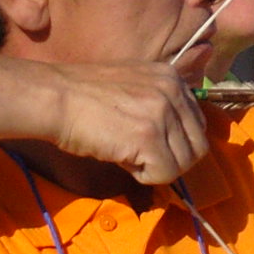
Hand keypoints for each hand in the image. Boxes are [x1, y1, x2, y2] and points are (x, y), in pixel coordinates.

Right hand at [47, 62, 209, 185]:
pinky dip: (145, 176)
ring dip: (157, 167)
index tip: (148, 142)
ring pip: (184, 163)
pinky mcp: (149, 136)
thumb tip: (175, 141)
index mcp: (172, 77)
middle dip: (171, 159)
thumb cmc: (84, 96)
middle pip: (197, 146)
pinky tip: (123, 159)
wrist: (56, 98)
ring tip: (128, 153)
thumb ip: (159, 104)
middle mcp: (173, 91)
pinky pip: (166, 174)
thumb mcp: (133, 86)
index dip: (175, 142)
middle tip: (140, 155)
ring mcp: (163, 113)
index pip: (197, 124)